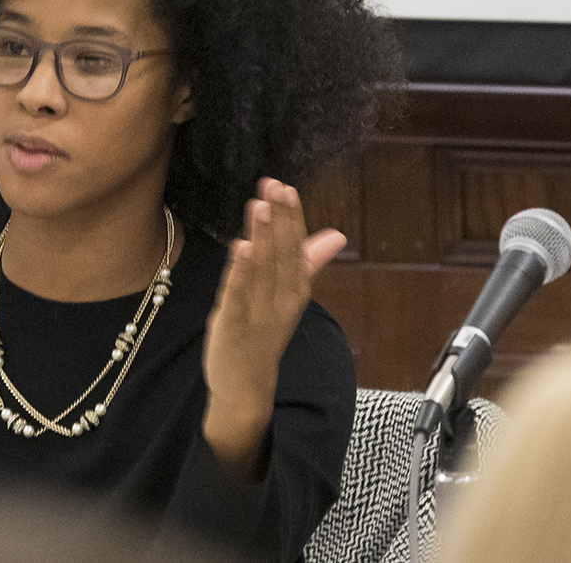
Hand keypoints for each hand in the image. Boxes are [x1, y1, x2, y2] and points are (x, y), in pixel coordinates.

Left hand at [203, 178, 345, 481]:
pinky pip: (238, 295)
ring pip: (262, 270)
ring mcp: (258, 314)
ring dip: (262, 237)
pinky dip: (240, 272)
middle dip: (279, 219)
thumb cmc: (265, 333)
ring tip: (260, 206)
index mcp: (296, 290)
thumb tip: (337, 234)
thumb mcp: (290, 296)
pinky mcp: (233, 325)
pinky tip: (240, 246)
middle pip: (282, 254)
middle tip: (274, 186)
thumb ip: (310, 262)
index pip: (298, 248)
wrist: (247, 386)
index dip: (292, 218)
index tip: (286, 188)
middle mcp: (282, 301)